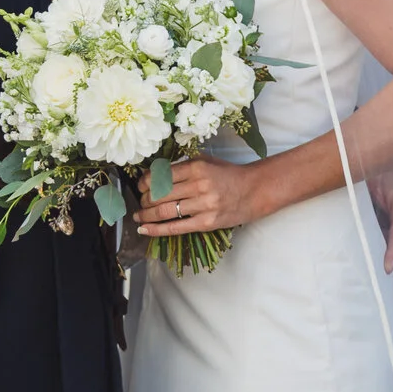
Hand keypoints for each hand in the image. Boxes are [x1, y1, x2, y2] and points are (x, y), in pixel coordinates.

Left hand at [134, 157, 272, 237]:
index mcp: (196, 167)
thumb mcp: (205, 162)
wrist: (253, 190)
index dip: (145, 182)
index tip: (140, 186)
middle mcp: (199, 185)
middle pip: (160, 194)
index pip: (161, 175)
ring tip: (138, 215)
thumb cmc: (227, 174)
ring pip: (165, 211)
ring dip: (146, 215)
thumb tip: (153, 176)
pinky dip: (156, 229)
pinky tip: (144, 229)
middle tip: (140, 202)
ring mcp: (203, 205)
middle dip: (144, 199)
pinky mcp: (207, 222)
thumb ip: (181, 167)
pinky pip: (176, 228)